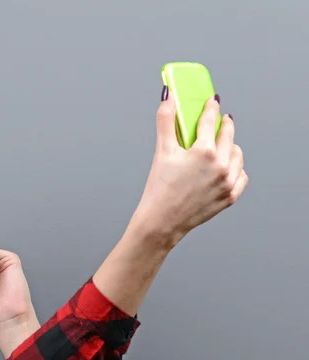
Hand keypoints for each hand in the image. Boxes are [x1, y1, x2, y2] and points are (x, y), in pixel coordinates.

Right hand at [132, 90, 248, 246]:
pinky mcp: (229, 197)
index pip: (210, 120)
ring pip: (237, 155)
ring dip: (231, 147)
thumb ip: (166, 121)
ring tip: (222, 146)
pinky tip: (227, 167)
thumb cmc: (159, 190)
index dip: (210, 108)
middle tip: (221, 121)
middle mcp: (220, 166)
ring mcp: (227, 182)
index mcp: (203, 152)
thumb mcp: (162, 152)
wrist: (161, 222)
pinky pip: (241, 176)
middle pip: (228, 135)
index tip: (212, 102)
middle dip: (224, 125)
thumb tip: (167, 97)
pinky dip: (236, 169)